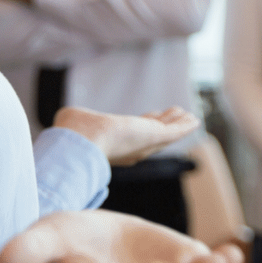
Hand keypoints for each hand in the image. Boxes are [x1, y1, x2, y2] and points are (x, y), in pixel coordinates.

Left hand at [53, 106, 198, 164]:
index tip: (151, 117)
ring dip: (178, 124)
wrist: (84, 142)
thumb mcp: (75, 120)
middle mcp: (132, 147)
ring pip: (168, 132)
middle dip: (165, 125)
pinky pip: (177, 131)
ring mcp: (146, 143)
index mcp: (115, 143)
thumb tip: (67, 115)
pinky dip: (186, 126)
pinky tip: (194, 120)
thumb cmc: (74, 133)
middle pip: (154, 134)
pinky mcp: (157, 137)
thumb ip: (75, 119)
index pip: (133, 133)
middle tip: (176, 116)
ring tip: (188, 116)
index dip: (144, 125)